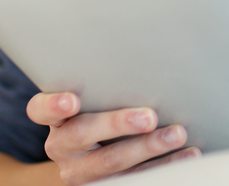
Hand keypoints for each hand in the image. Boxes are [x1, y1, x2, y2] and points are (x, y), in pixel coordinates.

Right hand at [26, 92, 199, 184]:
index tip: (72, 100)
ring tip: (177, 134)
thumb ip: (105, 84)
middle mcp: (62, 146)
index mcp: (56, 118)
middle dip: (117, 124)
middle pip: (82, 134)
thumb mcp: (95, 98)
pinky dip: (166, 165)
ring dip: (148, 147)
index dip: (53, 105)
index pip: (40, 110)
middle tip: (149, 117)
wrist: (93, 158)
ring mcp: (81, 171)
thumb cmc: (102, 110)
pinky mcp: (102, 185)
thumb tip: (152, 56)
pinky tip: (188, 153)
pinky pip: (137, 178)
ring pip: (111, 162)